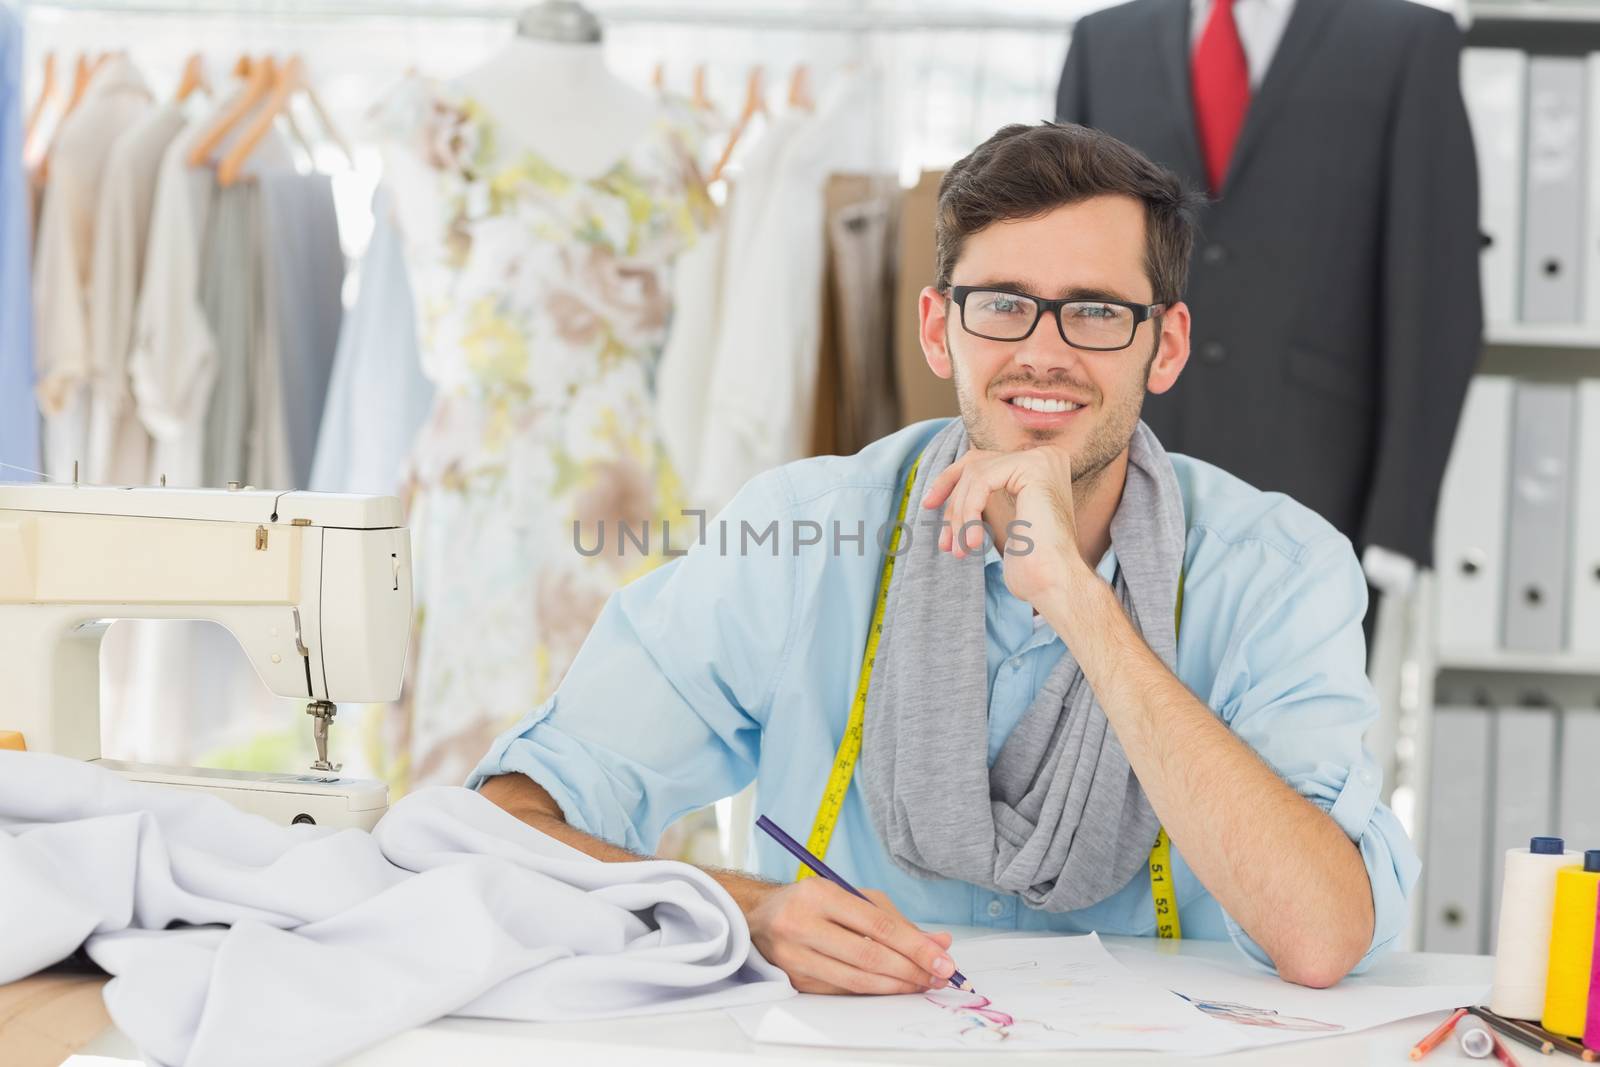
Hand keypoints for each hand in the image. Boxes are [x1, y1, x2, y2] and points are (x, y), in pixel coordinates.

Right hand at [745, 879, 957, 994]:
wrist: (760, 916)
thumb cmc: (813, 902)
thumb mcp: (852, 897)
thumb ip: (894, 920)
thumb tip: (938, 944)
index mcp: (819, 895)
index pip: (877, 925)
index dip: (915, 946)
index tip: (943, 960)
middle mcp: (802, 925)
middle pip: (868, 956)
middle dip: (911, 970)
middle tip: (938, 977)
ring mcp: (795, 957)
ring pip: (856, 980)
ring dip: (896, 986)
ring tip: (921, 984)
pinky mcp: (795, 980)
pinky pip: (843, 991)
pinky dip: (873, 991)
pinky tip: (892, 987)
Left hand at [920, 444, 1083, 609]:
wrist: (1054, 583)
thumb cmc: (1032, 565)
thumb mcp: (1005, 523)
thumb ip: (986, 497)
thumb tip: (944, 488)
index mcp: (1040, 467)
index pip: (983, 463)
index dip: (951, 484)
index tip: (929, 507)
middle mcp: (1045, 456)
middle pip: (975, 463)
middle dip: (950, 497)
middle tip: (938, 531)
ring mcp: (1041, 459)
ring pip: (975, 474)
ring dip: (959, 515)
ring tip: (959, 549)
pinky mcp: (1033, 468)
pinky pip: (981, 481)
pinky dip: (968, 512)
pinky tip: (971, 542)